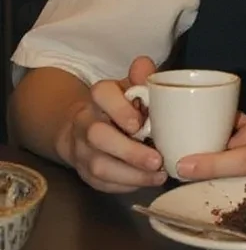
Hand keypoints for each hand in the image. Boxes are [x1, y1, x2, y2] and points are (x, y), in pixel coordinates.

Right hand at [58, 56, 167, 192]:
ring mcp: (83, 150)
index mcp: (99, 96)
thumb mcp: (131, 87)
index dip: (119, 109)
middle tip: (157, 160)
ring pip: (99, 165)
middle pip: (99, 136)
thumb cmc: (122, 105)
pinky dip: (126, 185)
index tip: (140, 123)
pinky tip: (147, 182)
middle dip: (129, 151)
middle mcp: (86, 122)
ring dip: (131, 174)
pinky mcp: (86, 173)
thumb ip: (141, 77)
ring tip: (159, 175)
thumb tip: (144, 64)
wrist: (87, 128)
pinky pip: (102, 184)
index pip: (102, 94)